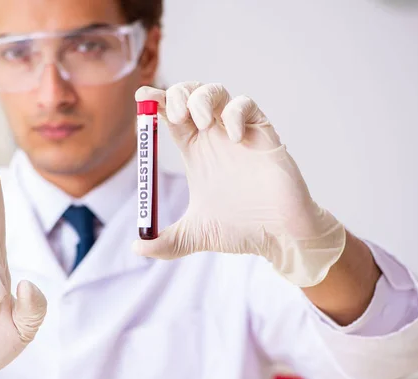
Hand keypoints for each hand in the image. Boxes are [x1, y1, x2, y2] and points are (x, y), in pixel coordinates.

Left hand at [134, 82, 345, 286]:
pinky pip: (247, 105)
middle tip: (175, 115)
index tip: (142, 97)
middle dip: (177, 94)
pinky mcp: (262, 132)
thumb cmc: (240, 230)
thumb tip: (138, 249)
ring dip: (202, 98)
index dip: (155, 103)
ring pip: (216, 91)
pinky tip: (234, 138)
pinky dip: (235, 113)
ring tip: (202, 123)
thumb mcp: (194, 236)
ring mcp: (237, 132)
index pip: (169, 116)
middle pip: (188, 95)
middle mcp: (213, 137)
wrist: (279, 235)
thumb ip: (165, 243)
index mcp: (194, 151)